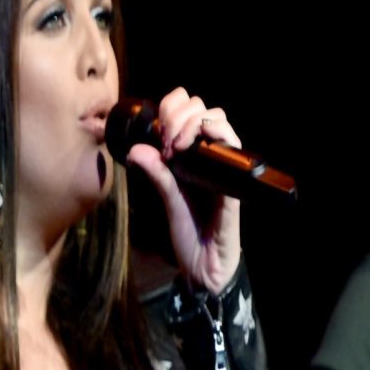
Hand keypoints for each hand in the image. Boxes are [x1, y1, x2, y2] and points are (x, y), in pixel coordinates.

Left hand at [125, 86, 243, 295]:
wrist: (205, 263)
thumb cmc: (189, 231)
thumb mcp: (168, 199)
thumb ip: (156, 173)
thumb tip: (135, 150)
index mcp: (193, 155)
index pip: (187, 110)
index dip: (172, 108)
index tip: (158, 131)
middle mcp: (210, 154)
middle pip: (201, 107)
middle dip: (178, 114)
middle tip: (166, 142)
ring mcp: (224, 163)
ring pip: (217, 118)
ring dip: (192, 122)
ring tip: (176, 145)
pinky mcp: (234, 177)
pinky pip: (231, 145)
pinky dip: (214, 134)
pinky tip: (194, 146)